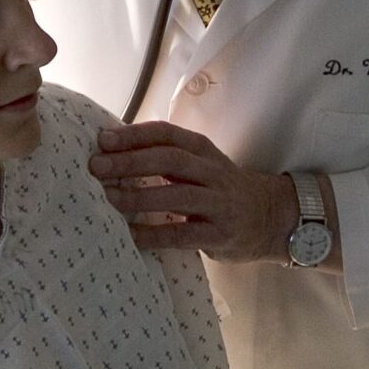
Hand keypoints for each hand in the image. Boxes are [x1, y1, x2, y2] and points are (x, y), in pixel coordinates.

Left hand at [90, 120, 290, 259]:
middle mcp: (213, 172)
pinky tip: (130, 235)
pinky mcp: (221, 235)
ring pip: (176, 195)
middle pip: (170, 159)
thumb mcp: (200, 165)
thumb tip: (111, 150)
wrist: (271, 217)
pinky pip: (182, 235)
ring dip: (138, 196)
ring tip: (108, 198)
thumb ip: (166, 156)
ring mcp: (220, 204)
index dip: (134, 135)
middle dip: (130, 162)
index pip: (166, 134)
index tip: (102, 139)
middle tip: (97, 167)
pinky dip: (154, 235)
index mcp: (202, 149)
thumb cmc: (220, 189)